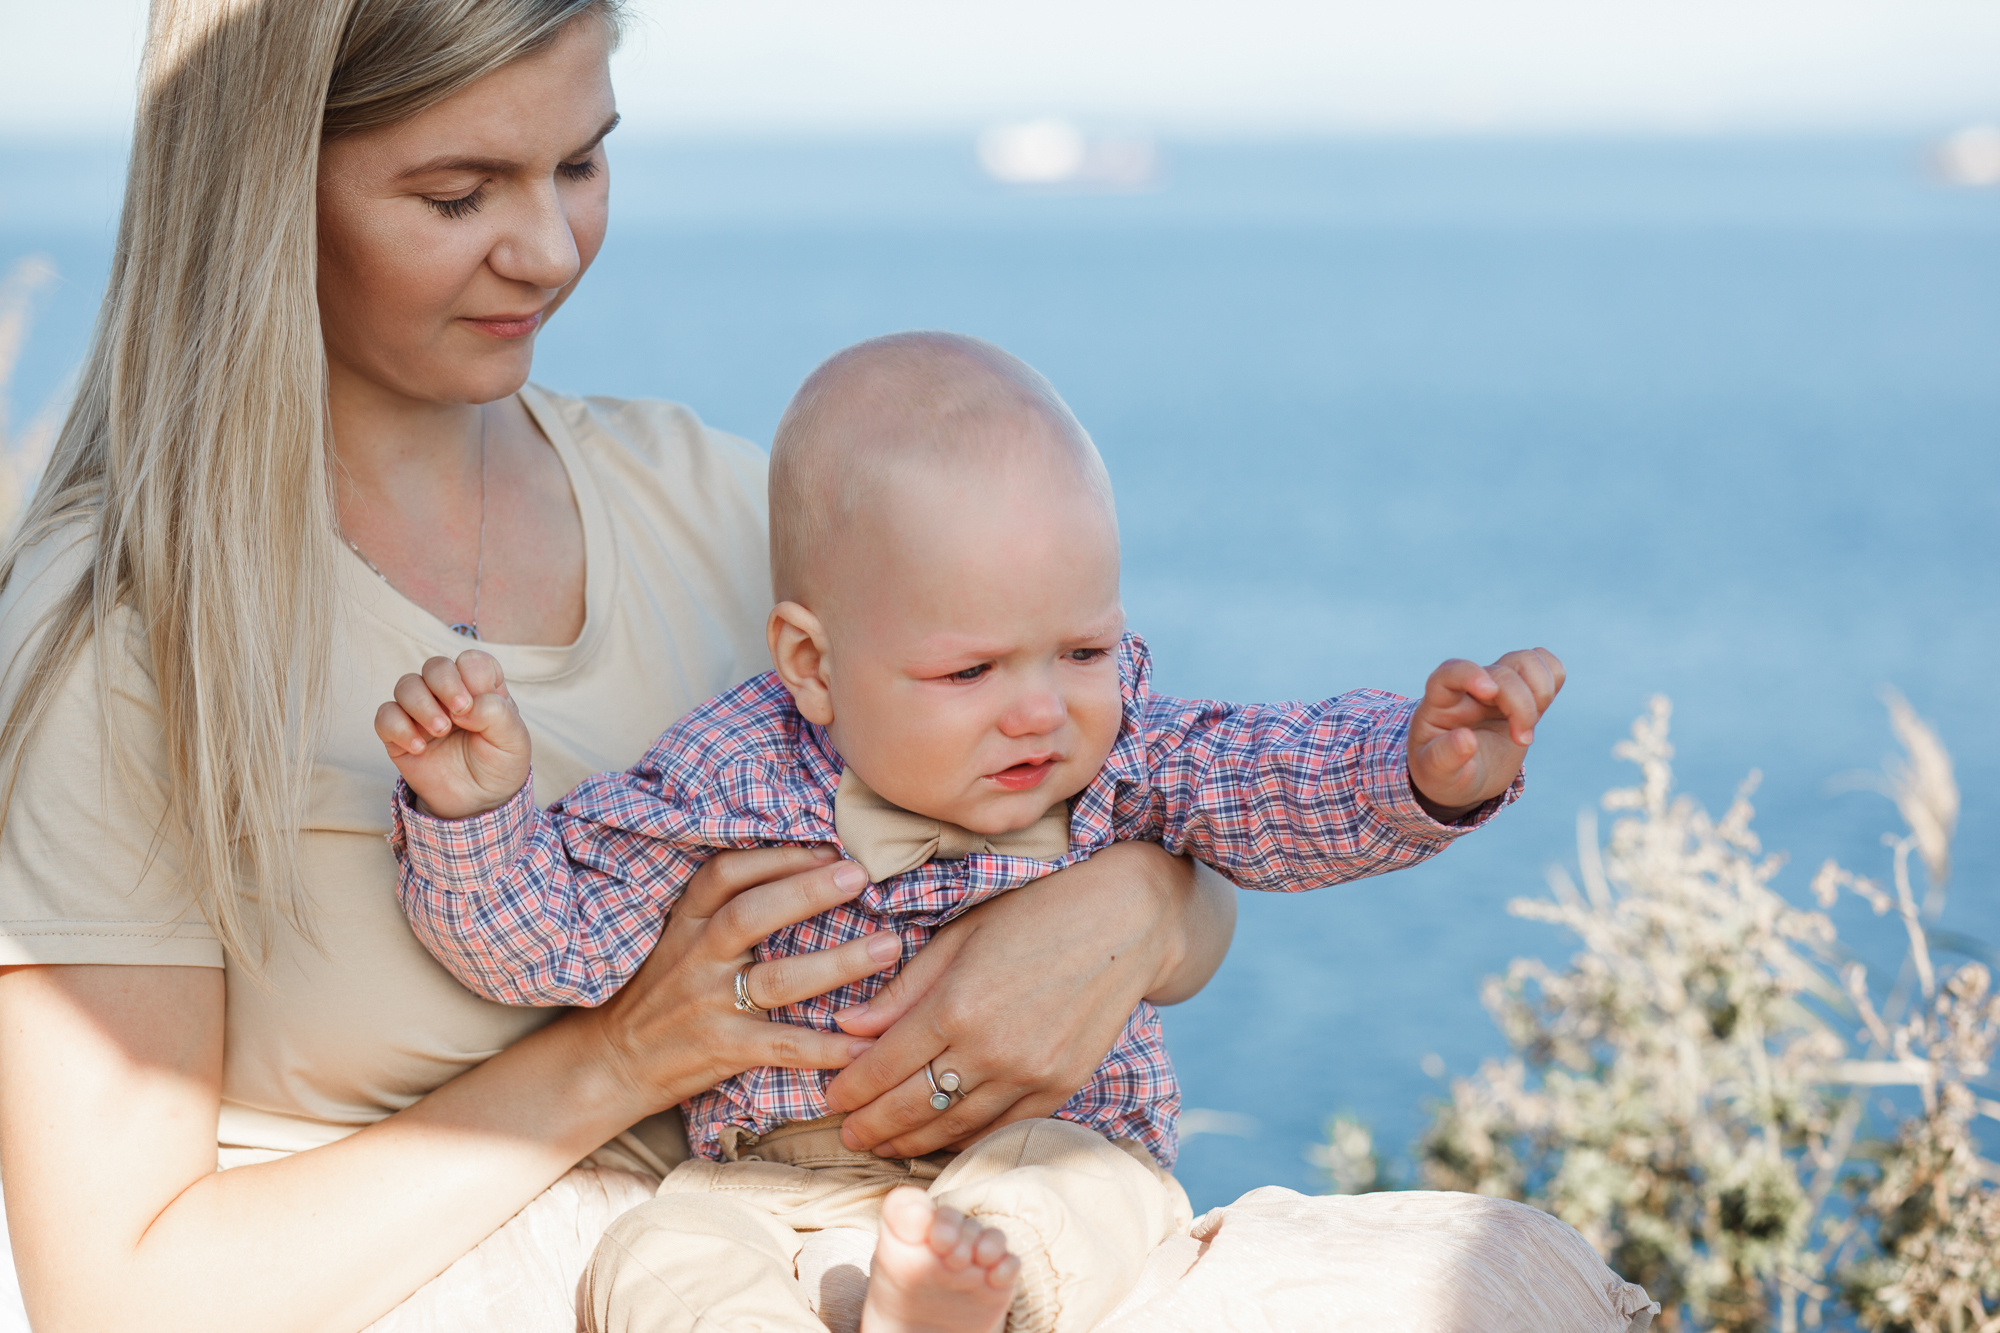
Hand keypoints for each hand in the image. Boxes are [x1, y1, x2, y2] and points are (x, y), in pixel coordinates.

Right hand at [374, 651, 529, 818]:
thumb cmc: (499, 764)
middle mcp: (448, 694)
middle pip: (435, 665)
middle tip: (458, 713)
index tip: (476, 705)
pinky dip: (399, 727)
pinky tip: (419, 747)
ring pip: (406, 685)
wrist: (478, 802)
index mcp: (481, 687)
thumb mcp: (513, 740)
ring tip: (441, 731)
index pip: (470, 661)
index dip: (471, 676)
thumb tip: (464, 705)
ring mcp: (422, 712)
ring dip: (422, 705)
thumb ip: (496, 714)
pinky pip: (385, 716)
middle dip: (444, 684)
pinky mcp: (399, 734)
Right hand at [573, 846, 899, 1111]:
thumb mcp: (677, 938)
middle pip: (752, 914)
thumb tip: (800, 870)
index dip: (776, 857)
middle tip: (861, 876)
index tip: (827, 848)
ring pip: (778, 979)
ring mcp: (708, 1004)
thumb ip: (722, 908)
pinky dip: (826, 1047)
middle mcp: (694, 956)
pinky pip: (782, 1046)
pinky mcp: (721, 1050)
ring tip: (888, 946)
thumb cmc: (658, 992)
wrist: (609, 1061)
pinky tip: (865, 1046)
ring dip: (838, 963)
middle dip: (808, 892)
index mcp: (685, 922)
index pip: (725, 874)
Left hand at [823, 842, 1214, 1157]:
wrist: (1125, 922)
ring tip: (883, 1146)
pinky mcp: (1060, 1087)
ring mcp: (1029, 1075)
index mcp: (956, 1005)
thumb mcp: (960, 935)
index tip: (829, 1099)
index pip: (884, 1065)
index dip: (850, 1089)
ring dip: (911, 1141)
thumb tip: (848, 1028)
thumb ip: (903, 987)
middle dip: (871, 1126)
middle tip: (845, 1134)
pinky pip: (1001, 1128)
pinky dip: (965, 1140)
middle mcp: (990, 1050)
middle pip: (912, 1106)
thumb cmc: (1036, 911)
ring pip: (954, 1126)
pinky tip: (941, 1140)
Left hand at [1408, 647, 1564, 820]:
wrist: (1463, 776)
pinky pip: (1545, 666)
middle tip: (1522, 741)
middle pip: (1502, 672)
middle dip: (1521, 705)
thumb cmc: (1444, 773)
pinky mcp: (1523, 694)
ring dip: (1541, 690)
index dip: (1470, 673)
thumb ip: (1444, 758)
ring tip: (1530, 726)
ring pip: (1528, 661)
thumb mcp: (1436, 773)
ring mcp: (1499, 687)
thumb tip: (1466, 740)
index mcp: (1441, 701)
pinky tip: (1541, 709)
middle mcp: (1471, 687)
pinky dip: (1552, 680)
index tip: (1489, 691)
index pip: (1452, 670)